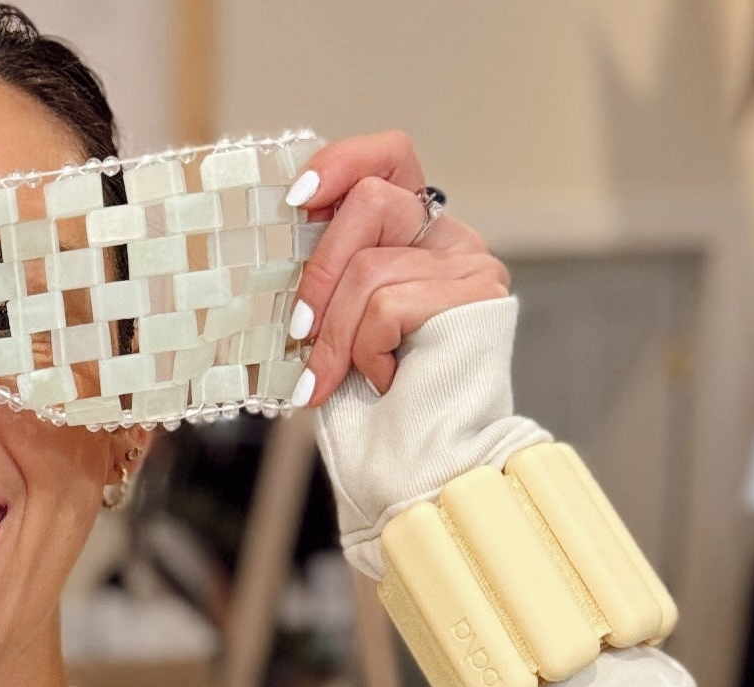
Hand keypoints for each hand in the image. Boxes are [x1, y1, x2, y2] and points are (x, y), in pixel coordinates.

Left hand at [282, 130, 509, 404]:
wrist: (420, 462)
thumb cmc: (374, 404)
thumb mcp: (337, 323)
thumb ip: (328, 274)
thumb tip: (275, 241)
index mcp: (417, 234)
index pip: (390, 157)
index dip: (342, 161)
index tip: (296, 198)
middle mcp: (451, 238)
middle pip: (372, 201)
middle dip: (320, 274)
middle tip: (300, 335)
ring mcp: (471, 263)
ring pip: (371, 265)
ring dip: (337, 333)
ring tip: (335, 378)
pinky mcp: (478, 296)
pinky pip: (388, 304)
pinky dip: (367, 351)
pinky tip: (386, 380)